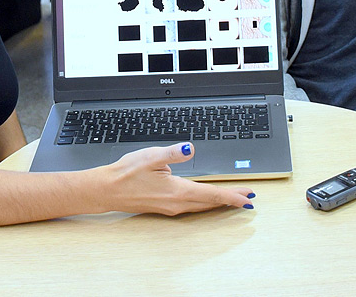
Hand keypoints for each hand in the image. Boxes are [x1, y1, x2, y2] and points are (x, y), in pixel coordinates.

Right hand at [95, 142, 255, 215]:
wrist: (107, 190)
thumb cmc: (126, 173)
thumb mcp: (151, 156)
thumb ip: (173, 153)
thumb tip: (191, 148)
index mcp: (177, 190)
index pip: (212, 194)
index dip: (232, 196)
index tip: (248, 198)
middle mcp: (176, 203)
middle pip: (210, 203)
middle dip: (230, 200)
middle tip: (247, 199)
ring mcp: (170, 207)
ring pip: (202, 207)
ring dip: (218, 203)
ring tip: (233, 199)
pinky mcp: (165, 207)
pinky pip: (192, 207)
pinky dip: (205, 204)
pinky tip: (206, 200)